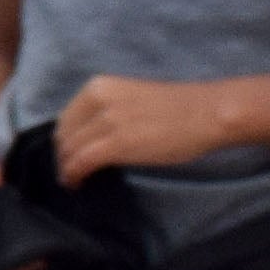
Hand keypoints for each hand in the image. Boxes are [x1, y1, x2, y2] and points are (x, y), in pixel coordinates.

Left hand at [51, 76, 231, 181]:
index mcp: (99, 86)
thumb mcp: (129, 99)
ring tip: (72, 180)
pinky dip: (74, 175)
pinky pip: (82, 162)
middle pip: (64, 135)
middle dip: (62, 156)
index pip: (66, 118)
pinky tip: (78, 183)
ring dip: (66, 169)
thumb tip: (86, 137)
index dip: (63, 140)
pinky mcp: (117, 142)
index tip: (66, 155)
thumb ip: (105, 112)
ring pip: (70, 150)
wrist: (206, 113)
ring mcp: (107, 120)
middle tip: (68, 172)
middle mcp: (98, 99)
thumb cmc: (177, 108)